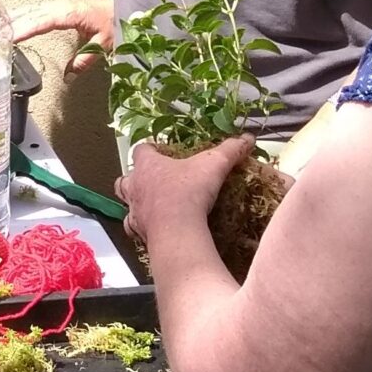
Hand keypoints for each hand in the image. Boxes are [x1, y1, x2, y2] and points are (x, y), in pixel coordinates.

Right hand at [13, 0, 119, 72]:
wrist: (123, 1)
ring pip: (31, 9)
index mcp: (70, 14)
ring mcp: (59, 4)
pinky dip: (22, 14)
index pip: (42, 22)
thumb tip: (67, 78)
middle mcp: (61, 6)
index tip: (10, 37)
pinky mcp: (60, 5)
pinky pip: (36, 9)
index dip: (25, 29)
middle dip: (11, 23)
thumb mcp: (103, 44)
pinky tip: (13, 19)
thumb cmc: (115, 19)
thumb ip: (84, 61)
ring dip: (14, 17)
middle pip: (31, 14)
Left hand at [115, 137, 252, 255]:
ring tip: (151, 204)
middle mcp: (135, 187)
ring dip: (135, 202)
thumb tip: (246, 139)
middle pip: (126, 178)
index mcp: (148, 166)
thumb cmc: (188, 193)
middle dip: (136, 178)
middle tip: (153, 180)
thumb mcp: (214, 165)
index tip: (162, 151)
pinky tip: (154, 228)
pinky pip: (134, 228)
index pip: (141, 150)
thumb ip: (229, 151)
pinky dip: (141, 227)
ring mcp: (134, 211)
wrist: (176, 232)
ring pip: (126, 203)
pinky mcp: (139, 232)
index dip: (151, 149)